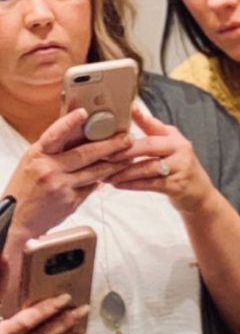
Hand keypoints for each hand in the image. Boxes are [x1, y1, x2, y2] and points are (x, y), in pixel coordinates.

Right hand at [3, 107, 133, 241]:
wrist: (17, 220)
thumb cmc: (24, 189)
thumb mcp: (32, 162)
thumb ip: (53, 151)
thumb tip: (79, 138)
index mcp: (37, 155)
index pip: (55, 135)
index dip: (70, 123)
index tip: (84, 113)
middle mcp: (49, 169)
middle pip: (85, 154)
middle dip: (109, 146)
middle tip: (126, 139)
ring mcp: (61, 187)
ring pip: (94, 173)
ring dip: (114, 164)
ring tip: (127, 157)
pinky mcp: (71, 202)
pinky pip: (90, 188)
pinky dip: (99, 181)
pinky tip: (111, 176)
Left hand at [105, 105, 214, 213]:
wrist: (199, 194)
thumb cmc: (178, 167)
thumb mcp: (168, 146)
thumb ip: (151, 132)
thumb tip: (130, 112)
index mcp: (173, 136)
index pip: (154, 125)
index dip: (141, 117)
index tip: (128, 109)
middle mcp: (179, 148)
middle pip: (149, 145)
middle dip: (125, 151)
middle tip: (105, 155)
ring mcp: (180, 167)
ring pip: (147, 167)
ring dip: (125, 171)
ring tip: (107, 174)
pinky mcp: (177, 186)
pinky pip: (150, 184)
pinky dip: (132, 185)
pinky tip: (118, 184)